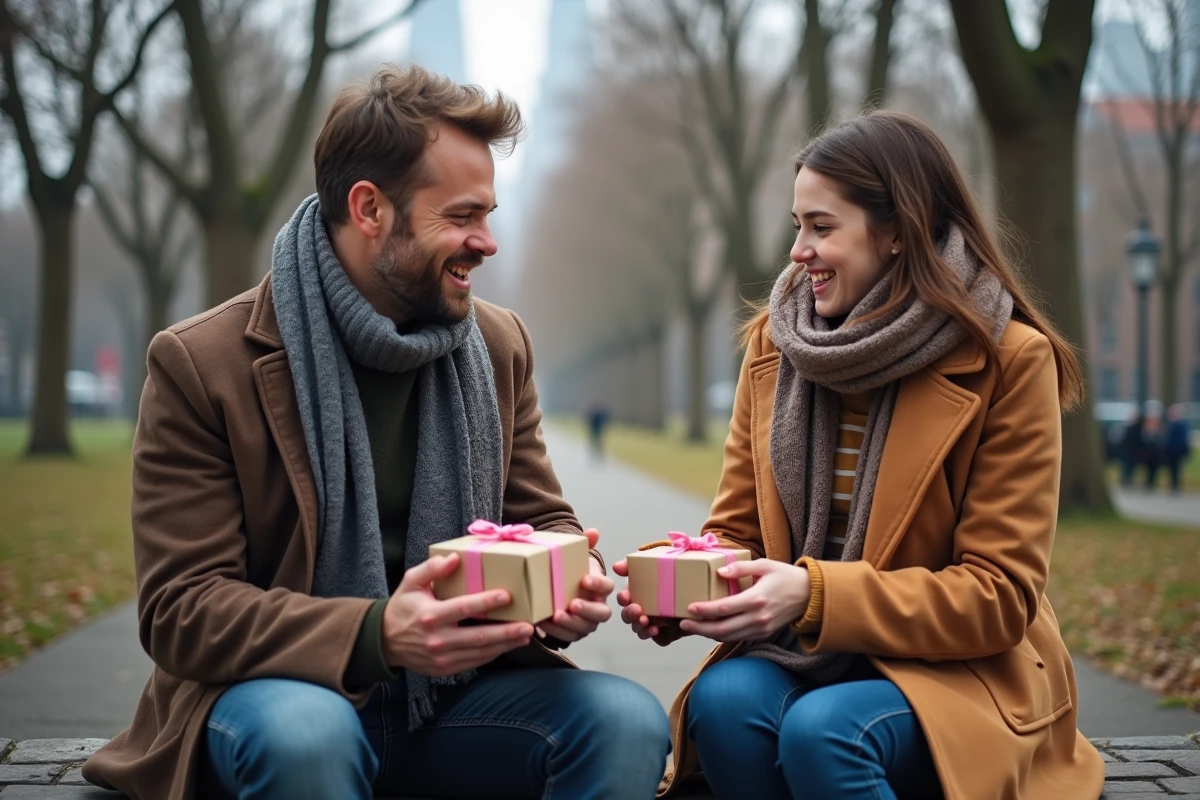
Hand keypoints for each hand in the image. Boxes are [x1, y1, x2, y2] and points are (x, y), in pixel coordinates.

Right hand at [381, 553, 533, 676]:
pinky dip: (493, 654)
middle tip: (528, 625)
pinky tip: (508, 645)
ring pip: (480, 653)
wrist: (384, 642)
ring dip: (505, 645)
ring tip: (526, 635)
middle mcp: (437, 639)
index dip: (486, 602)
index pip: (463, 608)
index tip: (507, 596)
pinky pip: (474, 662)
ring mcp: (442, 658)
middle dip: (506, 632)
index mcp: (430, 615)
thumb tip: (455, 558)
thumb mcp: (410, 582)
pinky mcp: (445, 669)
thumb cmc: (403, 607)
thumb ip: (431, 568)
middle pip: (478, 636)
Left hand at [537, 529, 612, 643]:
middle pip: (601, 613)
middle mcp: (599, 607)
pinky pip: (568, 637)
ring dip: (571, 624)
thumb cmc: (571, 572)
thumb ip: (585, 544)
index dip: (598, 584)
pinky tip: (543, 623)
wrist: (560, 586)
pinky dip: (557, 632)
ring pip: (585, 628)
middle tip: (572, 604)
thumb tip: (593, 532)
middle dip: (587, 610)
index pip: (607, 587)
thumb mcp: (577, 556)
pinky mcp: (574, 633)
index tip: (584, 579)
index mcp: (602, 587)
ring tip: (555, 616)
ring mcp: (587, 622)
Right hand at [613, 558, 681, 646]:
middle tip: (638, 610)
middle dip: (630, 614)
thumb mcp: (657, 558)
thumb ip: (635, 562)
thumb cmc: (678, 568)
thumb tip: (615, 567)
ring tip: (648, 623)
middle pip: (628, 616)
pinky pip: (660, 638)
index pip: (624, 598)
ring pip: (640, 629)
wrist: (704, 583)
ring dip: (640, 627)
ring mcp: (656, 621)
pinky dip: (657, 636)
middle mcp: (645, 608)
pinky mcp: (669, 632)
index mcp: (639, 592)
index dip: (622, 598)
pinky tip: (658, 631)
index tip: (626, 596)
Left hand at [678, 559, 811, 642]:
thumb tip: (720, 572)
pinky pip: (738, 637)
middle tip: (683, 623)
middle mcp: (758, 618)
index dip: (704, 610)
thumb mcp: (765, 565)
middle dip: (700, 628)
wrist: (810, 595)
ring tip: (692, 627)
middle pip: (723, 629)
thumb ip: (741, 568)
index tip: (689, 607)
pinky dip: (723, 635)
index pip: (724, 608)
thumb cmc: (786, 576)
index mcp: (757, 599)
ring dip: (709, 634)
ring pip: (729, 636)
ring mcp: (762, 628)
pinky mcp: (764, 634)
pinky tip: (711, 629)